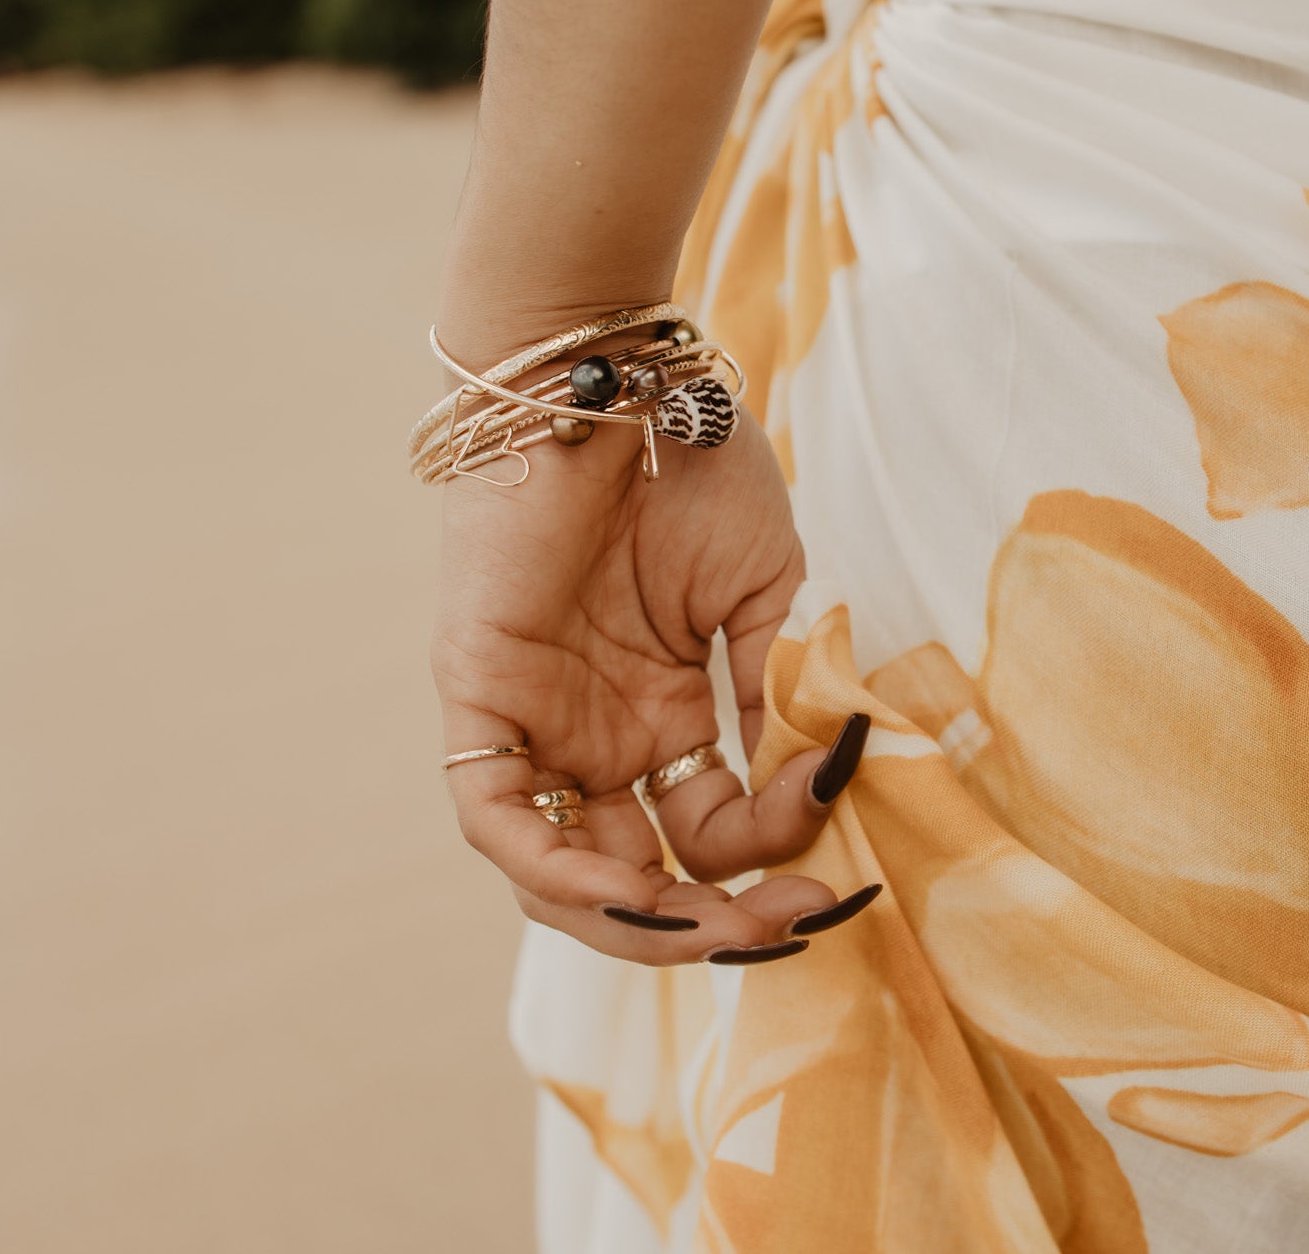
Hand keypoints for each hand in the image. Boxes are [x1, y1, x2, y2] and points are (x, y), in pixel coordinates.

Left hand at [429, 405, 876, 965]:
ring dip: (643, 918)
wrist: (619, 381)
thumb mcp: (760, 590)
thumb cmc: (692, 465)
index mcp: (666, 715)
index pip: (712, 828)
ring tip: (719, 928)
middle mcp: (600, 736)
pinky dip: (555, 870)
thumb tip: (808, 777)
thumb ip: (772, 688)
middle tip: (790, 924)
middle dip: (714, 920)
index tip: (829, 812)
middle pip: (639, 875)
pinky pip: (499, 818)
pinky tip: (628, 890)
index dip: (772, 844)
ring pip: (563, 873)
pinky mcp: (480, 697)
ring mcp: (537, 724)